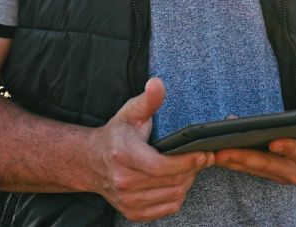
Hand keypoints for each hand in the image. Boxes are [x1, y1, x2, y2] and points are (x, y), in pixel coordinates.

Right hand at [91, 77, 211, 220]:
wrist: (91, 162)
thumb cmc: (116, 135)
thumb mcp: (130, 112)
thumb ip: (148, 100)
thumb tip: (157, 83)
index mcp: (124, 155)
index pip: (162, 166)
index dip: (187, 162)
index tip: (204, 154)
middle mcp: (123, 182)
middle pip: (172, 182)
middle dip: (192, 169)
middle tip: (202, 157)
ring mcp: (127, 200)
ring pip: (173, 196)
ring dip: (187, 182)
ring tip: (189, 167)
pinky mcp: (132, 212)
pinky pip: (168, 208)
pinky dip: (177, 196)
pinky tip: (176, 182)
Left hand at [213, 97, 295, 184]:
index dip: (290, 148)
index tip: (274, 141)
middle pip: (271, 166)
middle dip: (245, 158)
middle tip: (223, 150)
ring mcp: (288, 175)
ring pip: (258, 170)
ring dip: (234, 161)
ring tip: (213, 150)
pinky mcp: (276, 174)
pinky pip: (254, 169)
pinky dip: (236, 159)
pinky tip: (219, 149)